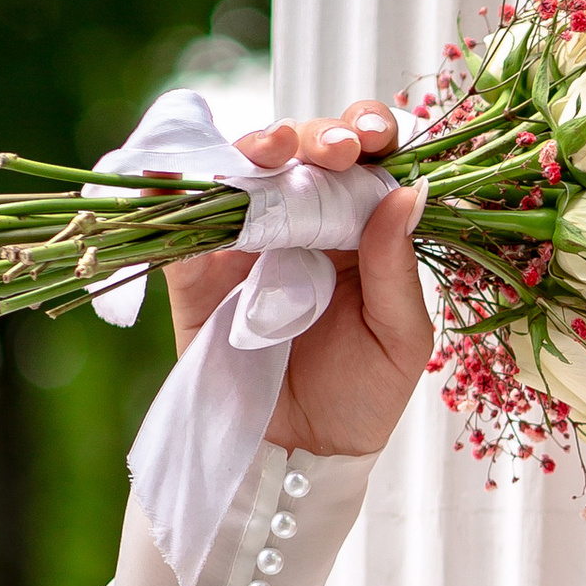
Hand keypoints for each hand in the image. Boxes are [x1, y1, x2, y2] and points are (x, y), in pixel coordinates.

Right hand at [162, 103, 432, 459]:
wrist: (298, 454)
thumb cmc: (361, 396)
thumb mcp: (398, 338)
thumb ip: (397, 268)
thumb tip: (410, 190)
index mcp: (361, 228)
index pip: (365, 160)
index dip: (367, 132)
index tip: (373, 138)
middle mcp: (304, 221)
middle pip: (304, 150)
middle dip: (316, 135)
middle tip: (331, 151)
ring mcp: (246, 239)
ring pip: (245, 168)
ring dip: (256, 146)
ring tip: (272, 149)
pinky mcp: (197, 268)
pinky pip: (183, 219)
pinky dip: (176, 187)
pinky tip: (180, 172)